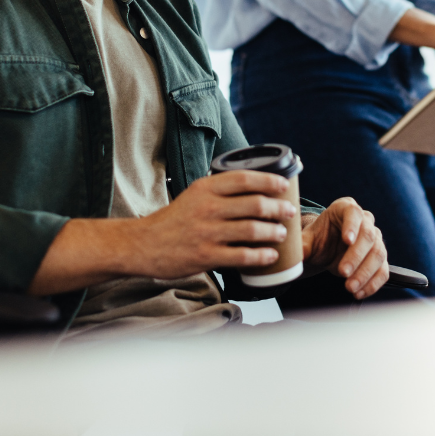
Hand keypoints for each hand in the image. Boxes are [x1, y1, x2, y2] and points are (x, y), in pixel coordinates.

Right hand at [133, 171, 295, 279]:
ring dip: (272, 231)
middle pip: (253, 204)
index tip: (284, 184)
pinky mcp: (205, 256)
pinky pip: (241, 255)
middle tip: (290, 211)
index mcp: (205, 188)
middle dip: (278, 208)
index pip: (243, 178)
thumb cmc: (174, 220)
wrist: (144, 244)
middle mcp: (207, 207)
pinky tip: (270, 256)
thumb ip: (219, 191)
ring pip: (251, 229)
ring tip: (282, 233)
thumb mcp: (194, 195)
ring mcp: (207, 232)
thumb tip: (253, 189)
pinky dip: (260, 256)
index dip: (268, 180)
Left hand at [301, 199, 387, 299]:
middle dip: (356, 256)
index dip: (352, 226)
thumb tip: (293, 254)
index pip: (353, 213)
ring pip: (378, 253)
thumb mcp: (309, 240)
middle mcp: (365, 221)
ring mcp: (376, 239)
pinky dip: (373, 283)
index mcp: (345, 208)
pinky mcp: (380, 257)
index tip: (346, 240)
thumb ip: (302, 246)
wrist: (328, 250)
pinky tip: (359, 293)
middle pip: (368, 235)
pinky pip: (383, 270)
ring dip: (365, 273)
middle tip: (343, 272)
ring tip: (349, 287)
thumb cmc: (319, 240)